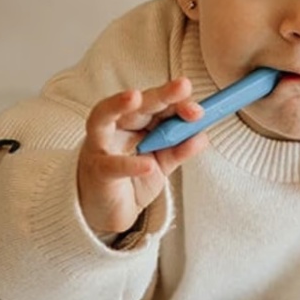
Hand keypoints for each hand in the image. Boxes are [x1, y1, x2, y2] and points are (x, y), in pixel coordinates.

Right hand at [77, 78, 208, 240]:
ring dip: (120, 105)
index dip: (176, 102)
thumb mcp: (161, 163)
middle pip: (137, 105)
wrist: (108, 212)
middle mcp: (116, 127)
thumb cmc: (131, 180)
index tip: (198, 110)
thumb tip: (202, 135)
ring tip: (135, 97)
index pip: (157, 104)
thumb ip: (179, 149)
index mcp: (135, 122)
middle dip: (160, 95)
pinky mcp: (97, 172)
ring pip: (106, 117)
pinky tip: (147, 164)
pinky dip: (129, 164)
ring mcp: (102, 146)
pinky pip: (112, 165)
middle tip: (181, 87)